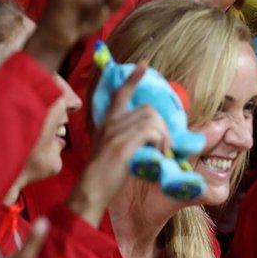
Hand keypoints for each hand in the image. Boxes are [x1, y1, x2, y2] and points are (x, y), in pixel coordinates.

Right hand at [67, 64, 170, 225]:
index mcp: (106, 123)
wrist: (90, 192)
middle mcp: (109, 124)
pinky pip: (151, 133)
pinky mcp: (122, 146)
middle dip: (163, 126)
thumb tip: (154, 133)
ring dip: (164, 136)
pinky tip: (160, 155)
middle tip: (166, 145)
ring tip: (164, 152)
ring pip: (152, 120)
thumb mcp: (112, 149)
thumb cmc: (104, 175)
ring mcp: (114, 133)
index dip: (133, 79)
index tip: (144, 65)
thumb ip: (127, 137)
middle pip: (147, 109)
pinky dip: (162, 143)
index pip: (120, 93)